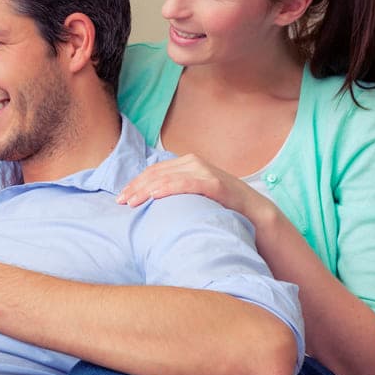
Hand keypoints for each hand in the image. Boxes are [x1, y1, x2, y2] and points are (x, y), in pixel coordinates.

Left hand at [117, 153, 269, 221]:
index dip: (136, 183)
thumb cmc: (221, 206)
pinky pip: (186, 184)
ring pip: (167, 178)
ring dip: (146, 190)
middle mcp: (194, 163)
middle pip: (156, 173)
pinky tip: (154, 196)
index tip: (121, 198)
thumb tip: (149, 202)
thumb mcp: (194, 195)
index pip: (154, 171)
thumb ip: (176, 192)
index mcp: (187, 164)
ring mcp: (204, 171)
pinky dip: (168, 188)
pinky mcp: (214, 183)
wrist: (254, 211)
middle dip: (136, 188)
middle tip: (120, 202)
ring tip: (132, 202)